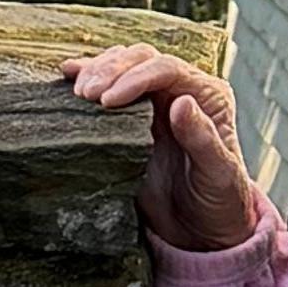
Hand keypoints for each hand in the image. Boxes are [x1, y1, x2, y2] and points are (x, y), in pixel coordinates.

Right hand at [68, 42, 258, 253]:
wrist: (202, 226)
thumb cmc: (218, 200)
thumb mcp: (217, 174)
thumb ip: (203, 139)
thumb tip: (182, 102)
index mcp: (208, 96)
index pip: (168, 70)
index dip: (135, 78)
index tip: (108, 100)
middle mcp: (182, 89)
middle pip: (143, 60)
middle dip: (112, 70)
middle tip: (86, 95)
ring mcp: (156, 99)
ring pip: (125, 64)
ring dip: (98, 70)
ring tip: (78, 92)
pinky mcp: (134, 113)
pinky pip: (112, 84)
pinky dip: (90, 74)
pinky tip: (69, 73)